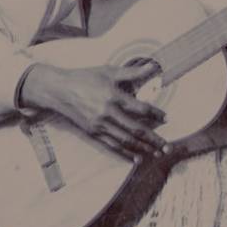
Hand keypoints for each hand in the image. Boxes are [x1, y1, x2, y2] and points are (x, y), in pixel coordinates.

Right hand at [20, 62, 167, 158]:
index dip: (155, 114)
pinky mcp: (92, 132)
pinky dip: (125, 153)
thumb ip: (132, 72)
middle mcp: (107, 112)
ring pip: (125, 140)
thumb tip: (154, 67)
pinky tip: (136, 158)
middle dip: (153, 139)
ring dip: (143, 148)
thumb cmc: (85, 78)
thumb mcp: (109, 71)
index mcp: (113, 95)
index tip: (166, 118)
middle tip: (167, 146)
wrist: (59, 90)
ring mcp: (99, 125)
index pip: (140, 108)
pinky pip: (112, 145)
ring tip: (156, 153)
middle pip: (135, 129)